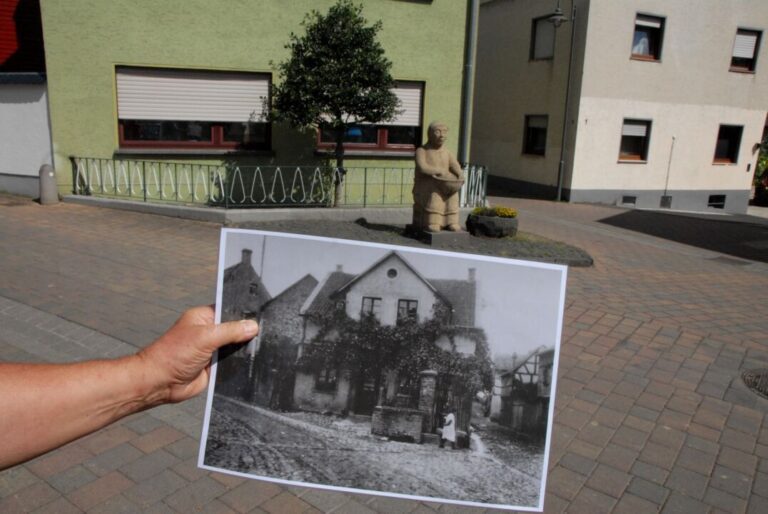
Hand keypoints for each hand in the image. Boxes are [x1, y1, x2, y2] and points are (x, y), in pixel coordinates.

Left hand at [136, 306, 258, 403]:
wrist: (160, 383)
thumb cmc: (173, 354)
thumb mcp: (205, 337)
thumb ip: (230, 331)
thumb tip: (253, 326)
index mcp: (204, 317)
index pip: (230, 309)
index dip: (244, 312)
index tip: (263, 314)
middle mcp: (209, 332)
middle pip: (235, 329)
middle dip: (246, 332)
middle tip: (267, 332)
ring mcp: (213, 349)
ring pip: (236, 347)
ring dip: (244, 349)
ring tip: (263, 347)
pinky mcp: (215, 366)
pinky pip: (233, 363)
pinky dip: (240, 363)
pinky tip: (253, 362)